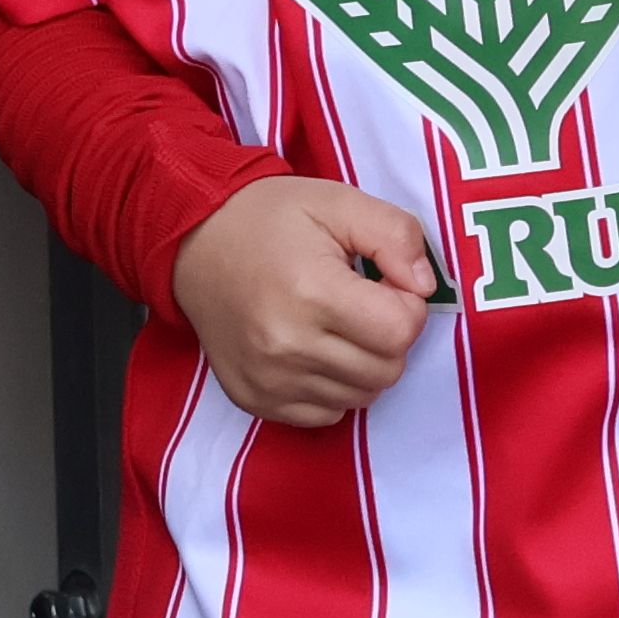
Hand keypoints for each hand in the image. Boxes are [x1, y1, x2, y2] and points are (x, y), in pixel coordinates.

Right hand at [172, 175, 440, 426]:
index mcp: (311, 292)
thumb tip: (425, 287)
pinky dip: (332, 387)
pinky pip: (326, 415)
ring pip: (361, 397)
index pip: (400, 330)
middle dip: (388, 336)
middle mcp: (288, 345)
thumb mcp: (338, 202)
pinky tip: (313, 349)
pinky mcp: (256, 401)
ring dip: (362, 364)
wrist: (193, 241)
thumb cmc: (271, 219)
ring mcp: (269, 380)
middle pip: (386, 370)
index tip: (382, 284)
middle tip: (361, 303)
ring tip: (335, 324)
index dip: (406, 304)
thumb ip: (395, 234)